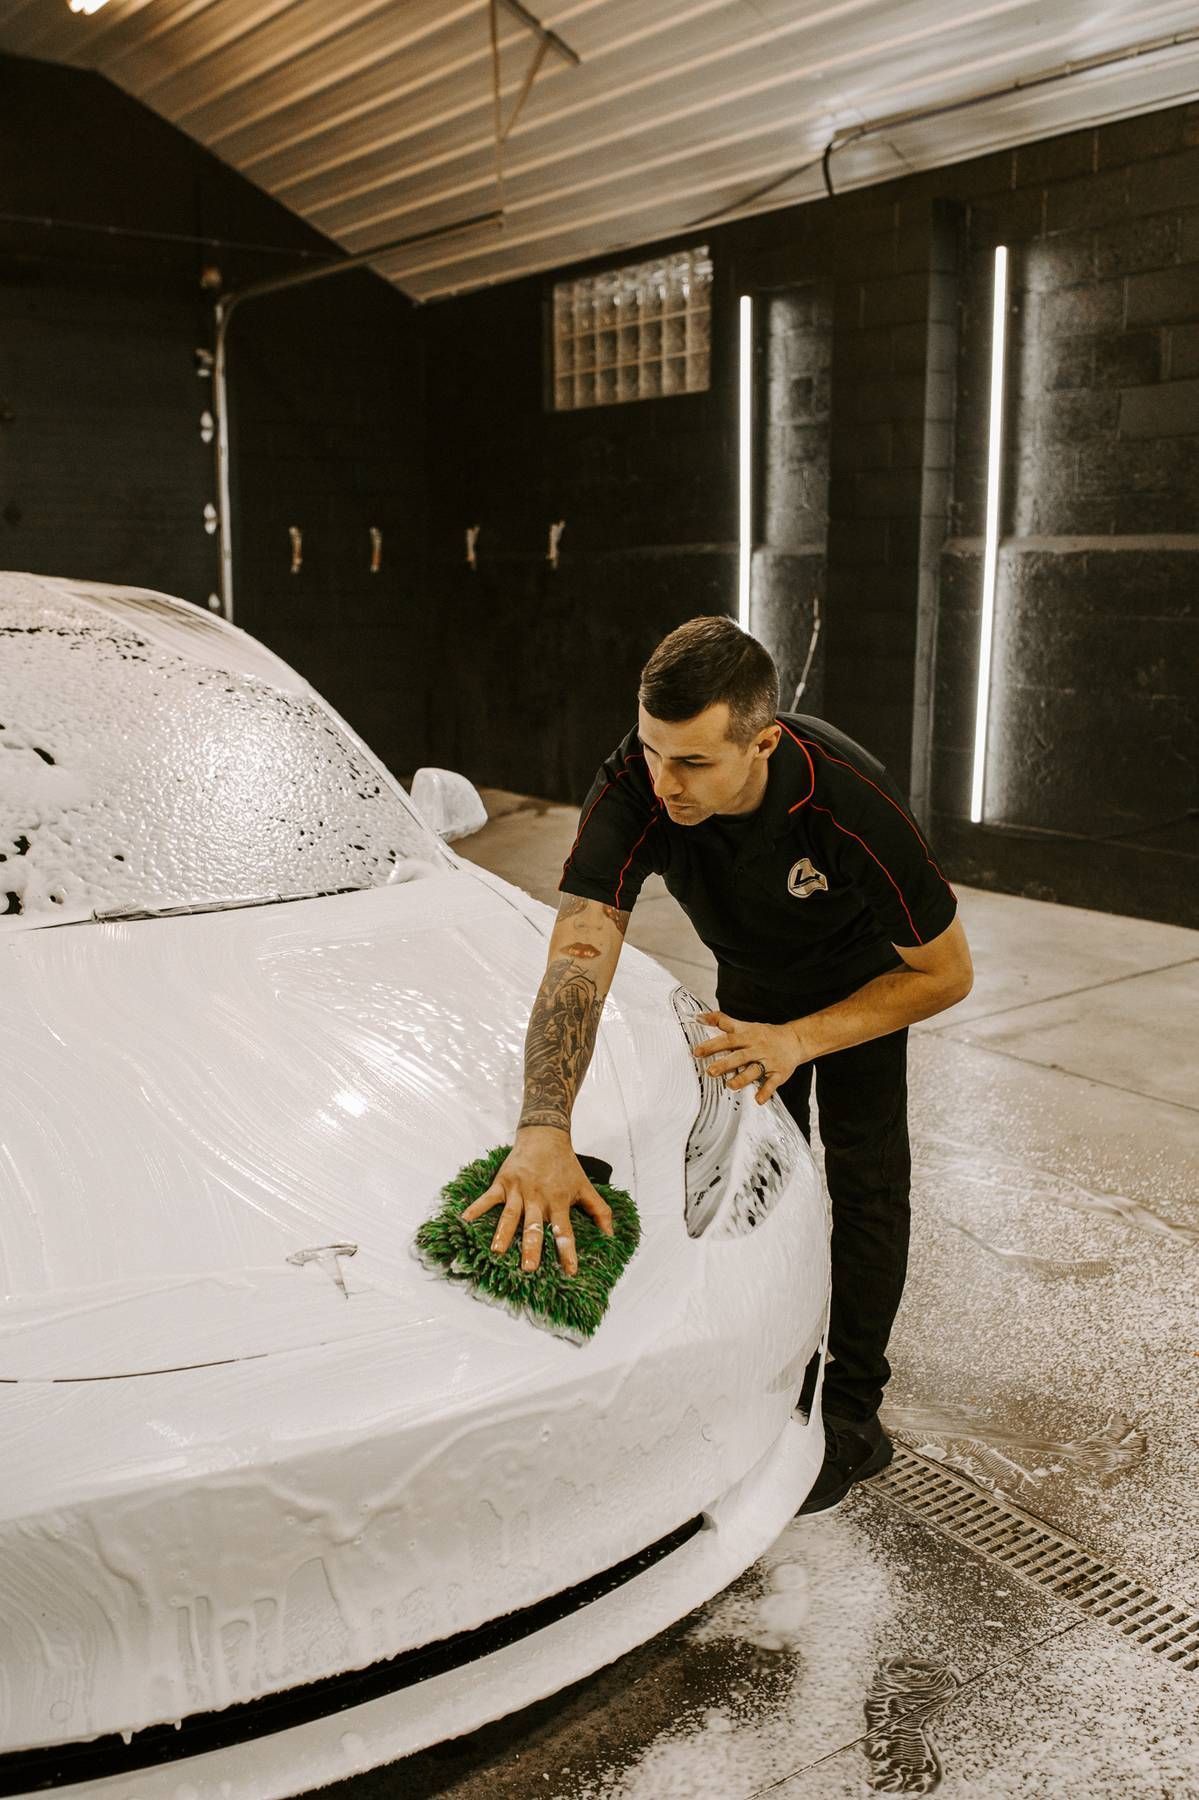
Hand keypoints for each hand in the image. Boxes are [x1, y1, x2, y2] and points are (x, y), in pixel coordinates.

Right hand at [460, 1129, 613, 1275]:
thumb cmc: (567, 1165)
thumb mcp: (586, 1186)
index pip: (564, 1230)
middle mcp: (538, 1198)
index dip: (567, 1251)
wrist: (545, 1135)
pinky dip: (476, 1208)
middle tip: (528, 1268)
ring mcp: (518, 1190)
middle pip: (534, 1226)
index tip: (570, 1271)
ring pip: (510, 1215)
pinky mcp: (503, 1182)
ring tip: (496, 1252)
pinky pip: (488, 1198)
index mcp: (559, 1201)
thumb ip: (600, 1211)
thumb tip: (612, 1236)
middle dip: (531, 1247)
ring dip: (503, 1234)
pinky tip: (464, 1220)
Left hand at [691, 1011, 806, 1103]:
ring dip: (742, 1078)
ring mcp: (768, 1061)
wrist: (795, 1040)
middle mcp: (756, 1048)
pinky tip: (758, 1099)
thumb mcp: (745, 1025)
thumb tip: (700, 1017)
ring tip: (730, 1085)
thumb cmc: (765, 1034)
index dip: (712, 1045)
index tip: (697, 1052)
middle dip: (725, 1064)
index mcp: (747, 1036)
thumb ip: (722, 1021)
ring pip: (755, 1070)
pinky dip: (765, 1092)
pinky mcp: (778, 1073)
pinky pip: (772, 1083)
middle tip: (710, 1071)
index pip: (728, 1039)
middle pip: (739, 1056)